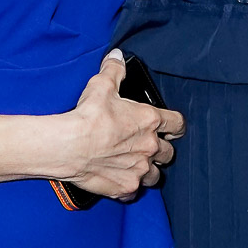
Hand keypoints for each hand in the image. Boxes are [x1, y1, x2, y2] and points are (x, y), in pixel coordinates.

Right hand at [62, 50, 185, 201]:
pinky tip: (120, 179)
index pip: (177, 123)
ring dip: (149, 169)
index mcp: (149, 121)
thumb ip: (114, 70)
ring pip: (156, 175)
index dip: (175, 124)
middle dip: (160, 149)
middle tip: (147, 145)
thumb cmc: (87, 117)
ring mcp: (140, 170)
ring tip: (136, 165)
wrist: (69, 146)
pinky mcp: (126, 187)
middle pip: (168, 152)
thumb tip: (117, 57)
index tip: (171, 126)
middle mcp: (150, 147)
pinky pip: (135, 190)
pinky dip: (129, 186)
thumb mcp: (102, 85)